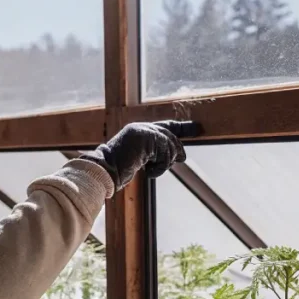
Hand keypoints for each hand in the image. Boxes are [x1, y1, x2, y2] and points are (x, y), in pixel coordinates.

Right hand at [80, 121, 200, 189]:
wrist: (104, 172)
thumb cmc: (119, 170)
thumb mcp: (142, 160)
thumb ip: (157, 154)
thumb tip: (181, 155)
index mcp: (138, 130)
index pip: (164, 126)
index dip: (180, 127)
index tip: (195, 127)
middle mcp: (140, 127)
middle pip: (168, 135)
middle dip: (176, 148)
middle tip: (182, 158)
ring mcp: (141, 131)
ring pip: (167, 145)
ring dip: (164, 162)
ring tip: (152, 170)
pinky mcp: (144, 137)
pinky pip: (163, 152)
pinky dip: (160, 166)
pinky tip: (148, 172)